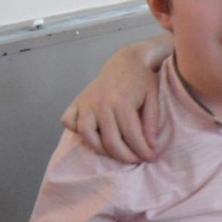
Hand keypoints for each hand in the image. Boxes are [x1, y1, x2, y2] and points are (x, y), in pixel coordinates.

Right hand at [60, 41, 162, 162]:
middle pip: (110, 140)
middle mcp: (101, 103)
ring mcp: (86, 102)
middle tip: (136, 159)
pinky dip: (75, 131)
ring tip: (116, 152)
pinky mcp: (77, 101)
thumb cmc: (142, 81)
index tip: (151, 158)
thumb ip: (151, 123)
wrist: (126, 61)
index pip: (132, 135)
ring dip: (101, 149)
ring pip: (86, 135)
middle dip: (125, 156)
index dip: (142, 151)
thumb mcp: (153, 98)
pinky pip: (68, 121)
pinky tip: (91, 134)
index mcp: (122, 101)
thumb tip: (149, 147)